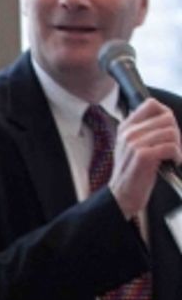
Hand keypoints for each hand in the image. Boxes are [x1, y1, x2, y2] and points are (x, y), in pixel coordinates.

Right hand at [109, 98, 181, 217]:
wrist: (122, 195)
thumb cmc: (132, 172)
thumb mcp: (131, 146)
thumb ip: (143, 130)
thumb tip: (164, 117)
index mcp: (126, 127)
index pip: (151, 104)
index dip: (166, 114)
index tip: (169, 129)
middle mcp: (129, 132)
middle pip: (167, 118)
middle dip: (176, 133)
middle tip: (174, 147)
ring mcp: (134, 143)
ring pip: (171, 132)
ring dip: (178, 146)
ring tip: (173, 156)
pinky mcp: (143, 156)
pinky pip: (171, 147)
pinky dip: (177, 156)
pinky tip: (173, 163)